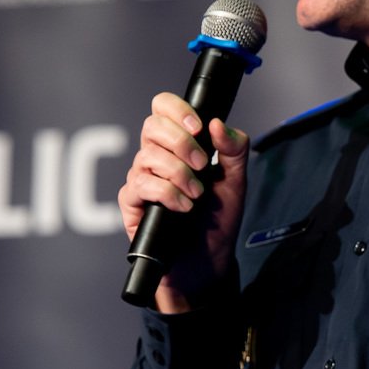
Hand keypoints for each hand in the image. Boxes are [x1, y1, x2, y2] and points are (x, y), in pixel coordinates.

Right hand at [119, 92, 249, 312]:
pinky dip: (166, 194)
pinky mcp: (131, 202)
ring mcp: (141, 178)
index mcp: (178, 143)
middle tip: (202, 165)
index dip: (176, 109)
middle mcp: (155, 156)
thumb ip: (234, 148)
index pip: (163, 107)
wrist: (208, 261)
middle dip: (181, 142)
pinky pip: (141, 185)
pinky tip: (183, 207)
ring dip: (178, 174)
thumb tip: (217, 123)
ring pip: (147, 156)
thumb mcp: (236, 181)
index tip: (198, 127)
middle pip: (151, 125)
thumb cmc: (218, 219)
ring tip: (197, 195)